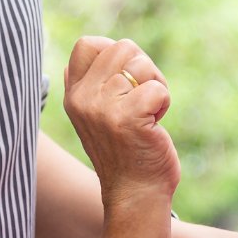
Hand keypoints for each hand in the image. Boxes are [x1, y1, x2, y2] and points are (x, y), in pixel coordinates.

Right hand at [63, 37, 178, 203]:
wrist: (135, 194)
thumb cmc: (124, 152)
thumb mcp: (96, 114)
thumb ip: (89, 83)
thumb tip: (92, 46)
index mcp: (73, 94)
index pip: (88, 43)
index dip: (115, 53)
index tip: (126, 82)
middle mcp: (82, 98)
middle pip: (123, 47)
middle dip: (143, 69)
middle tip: (142, 101)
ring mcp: (102, 108)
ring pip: (141, 64)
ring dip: (156, 86)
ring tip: (148, 114)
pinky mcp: (127, 118)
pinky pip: (157, 88)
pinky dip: (164, 103)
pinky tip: (154, 125)